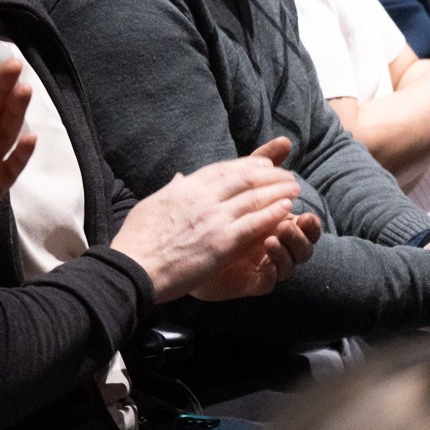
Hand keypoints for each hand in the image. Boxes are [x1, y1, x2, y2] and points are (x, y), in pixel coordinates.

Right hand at [110, 138, 302, 302]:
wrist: (135, 266)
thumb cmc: (137, 240)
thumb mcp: (152, 204)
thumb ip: (171, 190)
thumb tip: (178, 178)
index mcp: (185, 187)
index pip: (223, 169)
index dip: (248, 164)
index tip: (264, 163)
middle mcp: (202, 196)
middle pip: (244, 177)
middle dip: (270, 173)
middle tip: (287, 174)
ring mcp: (214, 218)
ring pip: (254, 197)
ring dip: (278, 190)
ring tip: (294, 188)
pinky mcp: (222, 242)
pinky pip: (254, 222)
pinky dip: (273, 213)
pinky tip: (286, 210)